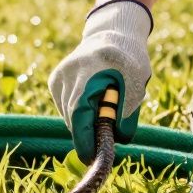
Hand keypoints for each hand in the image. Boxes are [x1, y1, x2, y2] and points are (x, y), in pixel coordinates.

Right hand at [49, 0, 152, 160]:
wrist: (113, 34)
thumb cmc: (130, 61)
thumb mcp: (138, 87)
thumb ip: (128, 114)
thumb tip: (117, 140)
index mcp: (92, 71)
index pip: (81, 113)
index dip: (84, 139)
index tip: (90, 158)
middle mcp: (70, 73)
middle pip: (73, 117)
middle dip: (87, 134)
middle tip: (103, 142)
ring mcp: (59, 76)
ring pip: (67, 114)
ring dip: (83, 123)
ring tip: (102, 113)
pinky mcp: (55, 79)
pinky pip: (64, 106)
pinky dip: (77, 113)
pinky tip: (91, 102)